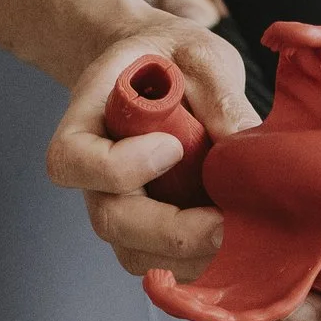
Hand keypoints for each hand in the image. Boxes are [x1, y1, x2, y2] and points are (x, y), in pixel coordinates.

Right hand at [44, 19, 255, 284]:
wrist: (157, 72)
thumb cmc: (170, 60)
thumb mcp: (197, 54)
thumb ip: (217, 91)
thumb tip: (249, 145)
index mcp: (87, 122)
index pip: (71, 160)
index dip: (119, 166)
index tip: (172, 146)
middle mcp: (93, 176)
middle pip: (110, 220)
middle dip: (171, 231)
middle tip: (226, 221)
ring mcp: (118, 208)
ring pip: (136, 254)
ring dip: (190, 255)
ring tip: (240, 232)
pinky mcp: (146, 233)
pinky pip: (162, 266)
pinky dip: (199, 263)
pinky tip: (237, 243)